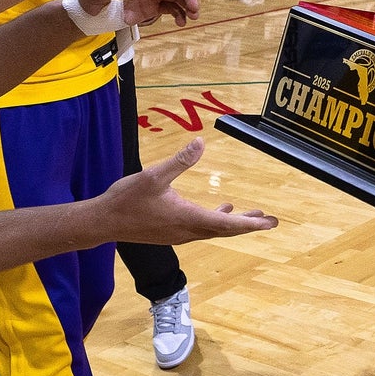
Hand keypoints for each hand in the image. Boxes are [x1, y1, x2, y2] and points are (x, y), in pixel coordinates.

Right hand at [96, 138, 277, 242]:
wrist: (103, 222)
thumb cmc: (126, 200)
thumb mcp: (153, 175)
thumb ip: (179, 160)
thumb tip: (200, 142)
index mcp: (187, 217)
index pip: (227, 225)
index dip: (249, 223)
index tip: (268, 222)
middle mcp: (187, 230)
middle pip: (225, 231)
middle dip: (249, 225)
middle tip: (271, 221)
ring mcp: (179, 233)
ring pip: (214, 230)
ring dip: (234, 224)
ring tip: (252, 216)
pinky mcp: (171, 232)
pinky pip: (202, 228)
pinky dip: (216, 221)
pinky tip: (220, 210)